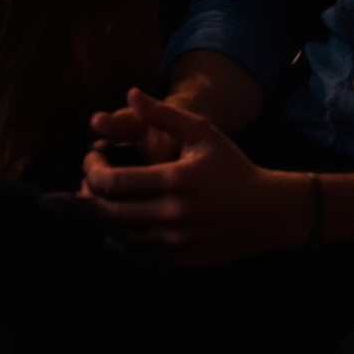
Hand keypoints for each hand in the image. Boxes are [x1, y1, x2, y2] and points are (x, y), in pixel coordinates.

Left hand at [81, 88, 305, 264]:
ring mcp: (176, 243)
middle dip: (90, 194)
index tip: (91, 157)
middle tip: (87, 179)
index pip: (114, 183)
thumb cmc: (231, 166)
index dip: (92, 170)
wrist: (267, 212)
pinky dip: (120, 239)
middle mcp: (173, 215)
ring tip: (97, 198)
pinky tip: (116, 223)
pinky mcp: (180, 260)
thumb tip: (130, 94)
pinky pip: (138, 254)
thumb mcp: (201, 132)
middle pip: (110, 213)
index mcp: (175, 179)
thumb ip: (163, 114)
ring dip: (102, 218)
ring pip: (121, 236)